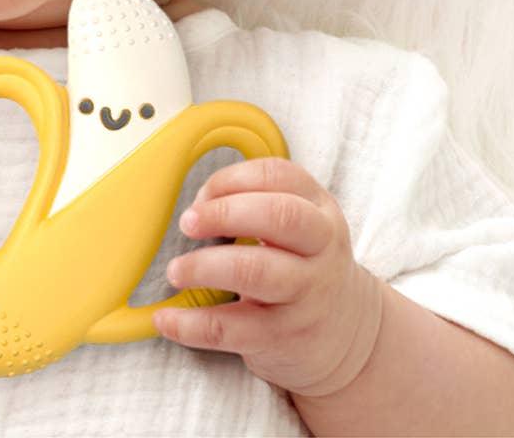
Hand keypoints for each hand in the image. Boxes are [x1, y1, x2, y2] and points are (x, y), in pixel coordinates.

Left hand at [152, 157, 383, 397]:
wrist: (347, 335)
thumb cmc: (302, 266)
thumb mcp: (297, 226)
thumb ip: (254, 204)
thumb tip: (194, 207)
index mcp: (319, 210)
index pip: (279, 176)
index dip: (232, 179)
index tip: (201, 194)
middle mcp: (320, 249)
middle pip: (278, 216)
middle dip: (224, 213)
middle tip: (187, 223)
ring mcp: (306, 295)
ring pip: (256, 272)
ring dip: (204, 267)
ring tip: (175, 271)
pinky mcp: (284, 338)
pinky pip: (232, 330)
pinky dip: (192, 324)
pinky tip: (166, 318)